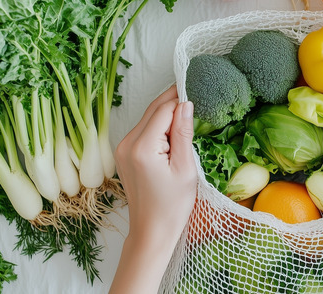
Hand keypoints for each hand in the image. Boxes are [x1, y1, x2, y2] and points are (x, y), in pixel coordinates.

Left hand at [110, 86, 196, 293]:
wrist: (152, 230)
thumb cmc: (172, 205)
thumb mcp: (185, 168)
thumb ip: (183, 133)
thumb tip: (186, 104)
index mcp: (142, 147)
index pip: (164, 110)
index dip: (181, 99)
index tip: (199, 92)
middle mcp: (127, 144)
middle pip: (153, 110)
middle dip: (174, 103)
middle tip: (197, 97)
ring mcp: (122, 148)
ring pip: (148, 118)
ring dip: (168, 115)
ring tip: (189, 120)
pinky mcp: (124, 154)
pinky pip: (144, 131)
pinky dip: (159, 128)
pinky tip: (175, 135)